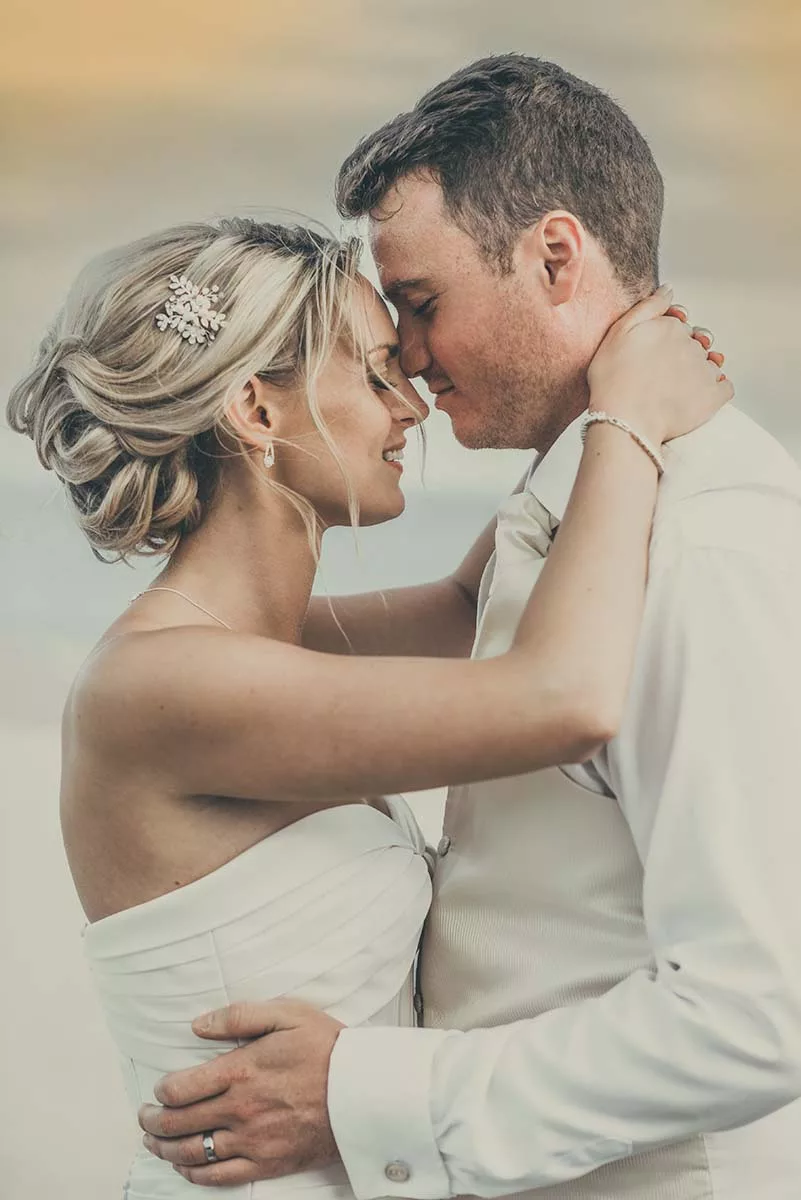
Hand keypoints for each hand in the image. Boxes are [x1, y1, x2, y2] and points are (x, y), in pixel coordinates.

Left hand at [138, 1000, 343, 1187]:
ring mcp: (252, 1141)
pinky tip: (186, 1169)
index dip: (162, 1091)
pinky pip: (220, 1176)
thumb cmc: (326, 1047)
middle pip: (179, 1122)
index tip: (159, 1089)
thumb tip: (197, 1025)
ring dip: (166, 1149)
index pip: (182, 1088)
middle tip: (144, 1117)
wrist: (362, 1091)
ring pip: (193, 1152)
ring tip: (154, 1143)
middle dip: (153, 1121)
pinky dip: (195, 1174)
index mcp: (241, 1071)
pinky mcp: (266, 1163)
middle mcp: (240, 1109)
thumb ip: (239, 1016)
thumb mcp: (287, 1014)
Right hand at [587, 284, 733, 446]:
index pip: (678, 325)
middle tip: (660, 372)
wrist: (625, 421)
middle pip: (694, 343)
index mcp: (671, 327)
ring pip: (709, 363)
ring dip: (698, 370)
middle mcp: (692, 345)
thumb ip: (647, 306)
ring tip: (676, 386)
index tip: (653, 351)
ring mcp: (705, 371)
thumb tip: (669, 290)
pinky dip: (716, 388)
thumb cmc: (614, 380)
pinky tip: (698, 394)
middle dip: (682, 353)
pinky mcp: (713, 396)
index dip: (665, 337)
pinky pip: (725, 387)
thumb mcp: (618, 332)